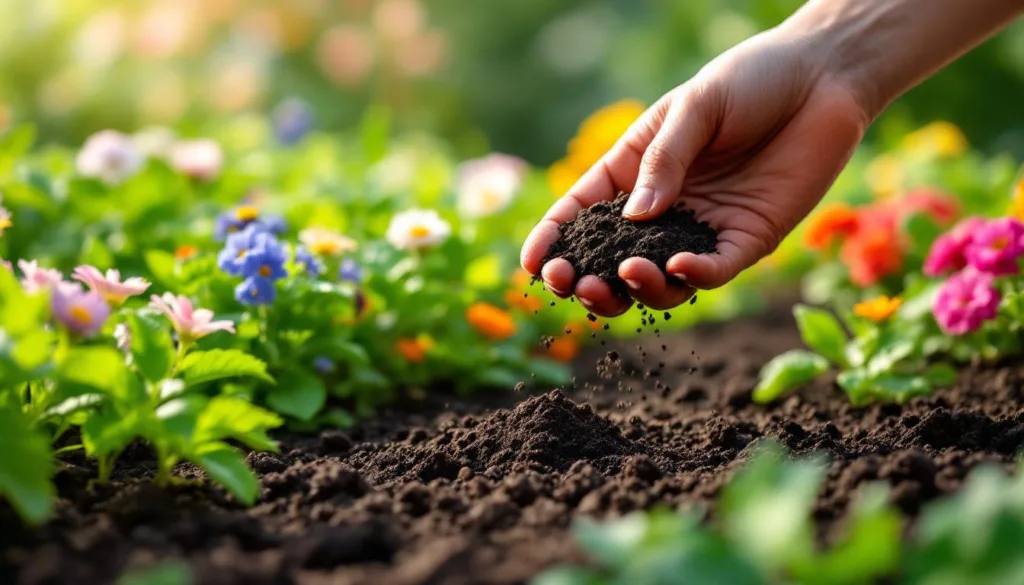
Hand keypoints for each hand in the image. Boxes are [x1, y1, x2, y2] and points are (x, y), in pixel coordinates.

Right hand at [520, 27, 868, 316]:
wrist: (821, 77)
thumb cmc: (748, 81)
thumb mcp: (694, 108)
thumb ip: (663, 162)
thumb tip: (634, 220)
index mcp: (633, 171)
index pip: (581, 213)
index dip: (553, 240)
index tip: (532, 265)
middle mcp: (662, 209)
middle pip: (613, 260)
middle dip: (588, 281)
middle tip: (575, 286)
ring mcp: (702, 229)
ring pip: (661, 279)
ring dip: (639, 287)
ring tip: (627, 275)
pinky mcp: (746, 240)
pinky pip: (715, 270)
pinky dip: (696, 276)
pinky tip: (682, 266)